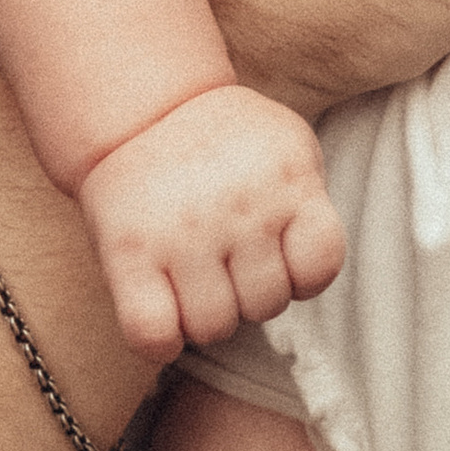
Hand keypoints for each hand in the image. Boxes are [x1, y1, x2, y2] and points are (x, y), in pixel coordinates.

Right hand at [79, 85, 345, 358]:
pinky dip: (161, 341)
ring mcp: (183, 231)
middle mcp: (239, 206)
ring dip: (205, 316)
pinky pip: (152, 335)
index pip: (320, 265)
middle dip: (248, 294)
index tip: (277, 256)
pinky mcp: (129, 252)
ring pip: (213, 328)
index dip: (301, 274)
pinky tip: (163, 313)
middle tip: (226, 263)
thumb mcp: (286, 149)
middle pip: (266, 305)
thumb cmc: (224, 144)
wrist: (142, 109)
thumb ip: (309, 205)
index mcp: (288, 178)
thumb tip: (308, 277)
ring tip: (195, 280)